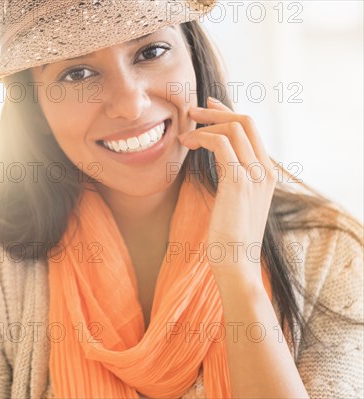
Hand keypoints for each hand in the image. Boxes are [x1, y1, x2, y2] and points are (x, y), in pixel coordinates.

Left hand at [178, 97, 275, 285]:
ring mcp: (255, 175)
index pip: (251, 131)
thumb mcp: (234, 202)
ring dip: (205, 124)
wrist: (236, 265)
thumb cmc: (229, 239)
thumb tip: (218, 159)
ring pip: (234, 128)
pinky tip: (187, 145)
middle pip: (246, 122)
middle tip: (191, 110)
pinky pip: (221, 144)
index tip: (208, 107)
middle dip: (216, 111)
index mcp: (266, 174)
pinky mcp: (238, 182)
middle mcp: (265, 171)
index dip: (228, 114)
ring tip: (183, 133)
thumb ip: (232, 178)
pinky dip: (201, 138)